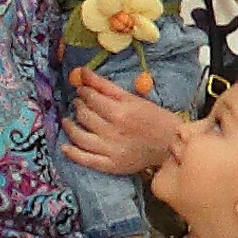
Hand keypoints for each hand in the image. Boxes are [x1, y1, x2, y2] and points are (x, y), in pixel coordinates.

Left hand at [63, 67, 182, 177]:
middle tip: (78, 103)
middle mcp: (114, 131)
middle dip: (78, 106)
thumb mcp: (134, 98)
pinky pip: (86, 160)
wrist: (172, 145)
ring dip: (70, 126)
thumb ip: (106, 86)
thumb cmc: (156, 118)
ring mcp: (112, 150)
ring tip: (68, 120)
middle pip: (85, 116)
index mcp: (121, 112)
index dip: (83, 91)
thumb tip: (83, 72)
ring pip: (80, 137)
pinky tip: (64, 146)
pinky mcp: (112, 165)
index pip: (92, 99)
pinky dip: (72, 153)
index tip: (81, 89)